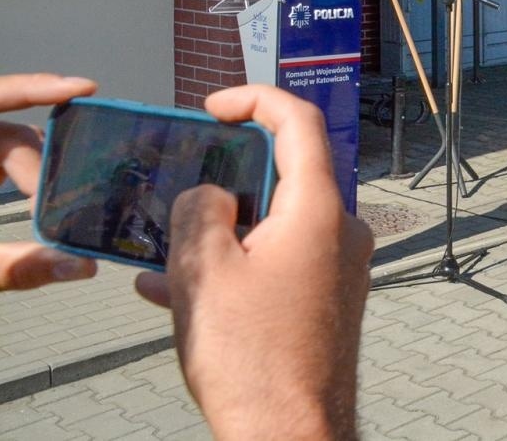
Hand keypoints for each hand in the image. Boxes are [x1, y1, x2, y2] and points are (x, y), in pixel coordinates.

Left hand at [0, 74, 97, 290]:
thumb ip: (15, 267)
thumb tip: (82, 266)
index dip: (35, 87)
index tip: (85, 90)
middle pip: (8, 133)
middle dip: (39, 164)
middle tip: (53, 204)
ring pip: (6, 148)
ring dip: (34, 174)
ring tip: (51, 207)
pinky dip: (20, 177)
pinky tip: (38, 202)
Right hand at [136, 85, 372, 440]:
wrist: (290, 434)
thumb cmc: (253, 358)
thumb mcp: (202, 271)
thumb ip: (199, 211)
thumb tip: (209, 194)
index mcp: (318, 209)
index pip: (300, 122)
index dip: (256, 100)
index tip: (214, 107)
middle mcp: (341, 230)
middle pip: (285, 175)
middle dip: (227, 178)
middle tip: (181, 187)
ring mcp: (339, 266)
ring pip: (274, 224)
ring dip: (222, 230)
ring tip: (165, 254)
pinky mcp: (329, 299)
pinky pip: (279, 262)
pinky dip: (236, 265)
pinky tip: (178, 292)